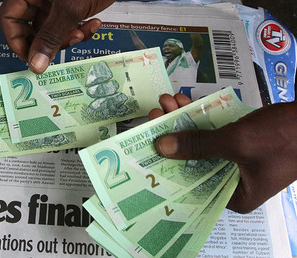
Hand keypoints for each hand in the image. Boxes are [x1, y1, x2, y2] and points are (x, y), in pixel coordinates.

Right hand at [0, 0, 114, 73]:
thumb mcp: (68, 11)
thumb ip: (50, 38)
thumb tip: (35, 65)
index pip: (8, 18)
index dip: (16, 40)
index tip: (31, 58)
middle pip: (30, 28)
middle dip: (47, 43)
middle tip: (59, 49)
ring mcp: (55, 4)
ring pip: (52, 32)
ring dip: (68, 38)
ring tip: (82, 32)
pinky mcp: (72, 8)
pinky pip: (68, 27)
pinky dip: (81, 31)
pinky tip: (93, 24)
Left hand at [151, 94, 296, 213]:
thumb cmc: (284, 137)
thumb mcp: (236, 142)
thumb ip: (198, 145)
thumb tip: (161, 147)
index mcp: (233, 195)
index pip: (190, 186)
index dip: (166, 166)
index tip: (146, 147)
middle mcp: (232, 181)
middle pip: (191, 160)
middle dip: (173, 135)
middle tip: (155, 116)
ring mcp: (237, 161)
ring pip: (200, 143)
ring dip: (183, 121)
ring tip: (167, 103)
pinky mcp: (241, 143)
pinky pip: (213, 132)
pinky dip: (199, 117)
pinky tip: (183, 101)